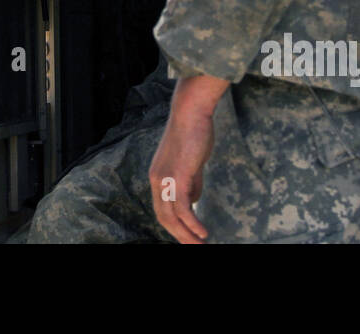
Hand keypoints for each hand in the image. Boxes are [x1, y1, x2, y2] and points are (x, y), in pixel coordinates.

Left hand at [149, 74, 229, 243]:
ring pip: (173, 217)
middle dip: (180, 236)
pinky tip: (203, 233)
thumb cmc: (193, 133)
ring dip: (187, 235)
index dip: (174, 226)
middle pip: (164, 218)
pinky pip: (184, 209)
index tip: (188, 237)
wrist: (190, 113)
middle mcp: (156, 180)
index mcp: (157, 177)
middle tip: (194, 247)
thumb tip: (194, 202)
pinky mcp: (177, 177)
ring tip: (201, 245)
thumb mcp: (190, 163)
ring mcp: (165, 179)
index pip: (162, 209)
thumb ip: (191, 182)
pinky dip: (193, 224)